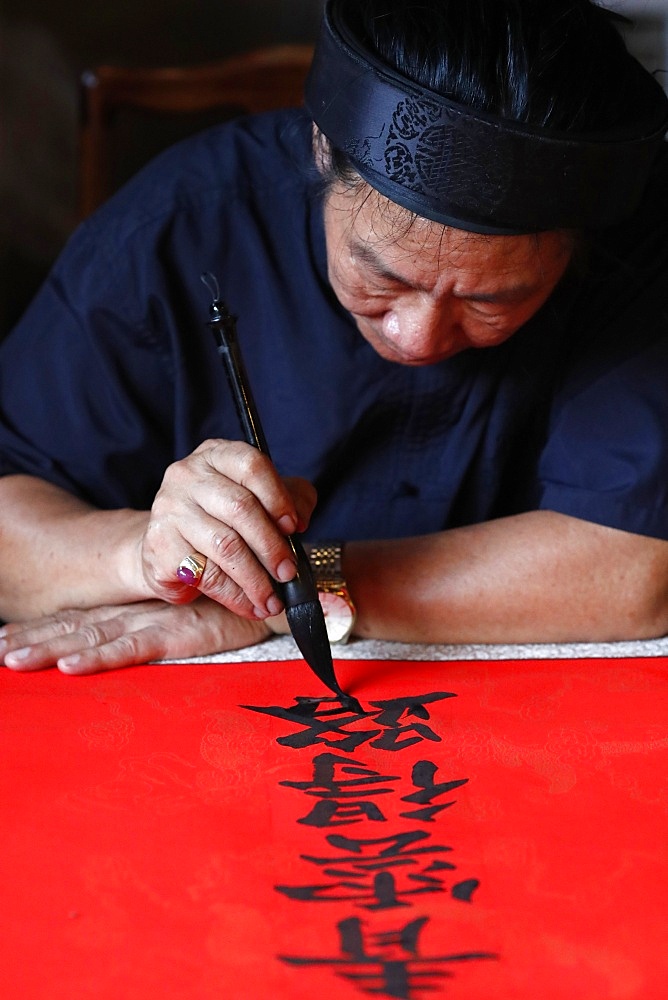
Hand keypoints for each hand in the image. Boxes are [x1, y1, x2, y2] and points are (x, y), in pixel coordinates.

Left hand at [0, 596, 270, 674]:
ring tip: (9, 660)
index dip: (49, 629)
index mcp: (144, 613)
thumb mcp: (205, 620)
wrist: (282, 590)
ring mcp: (157, 624)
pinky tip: (69, 668)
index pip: (89, 622)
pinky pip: (133, 649)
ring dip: (50, 649)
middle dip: (36, 641)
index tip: (9, 639)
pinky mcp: (179, 634)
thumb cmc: (243, 603)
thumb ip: (175, 628)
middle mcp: (142, 617)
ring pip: (94, 639)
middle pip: (80, 630)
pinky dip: (100, 659)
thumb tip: (193, 632)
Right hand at [139, 439, 316, 619]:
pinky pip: (206, 575)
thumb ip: (291, 499)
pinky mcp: (159, 547)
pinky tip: (250, 605)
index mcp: (216, 455)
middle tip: (288, 573)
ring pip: (225, 546)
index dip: (278, 498)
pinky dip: (234, 595)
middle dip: (272, 547)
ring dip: (256, 580)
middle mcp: (187, 475)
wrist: (167, 546)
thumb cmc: (221, 520)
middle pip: (241, 509)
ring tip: (272, 600)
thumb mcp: (260, 499)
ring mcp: (168, 510)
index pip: (251, 466)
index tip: (295, 527)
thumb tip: (300, 521)